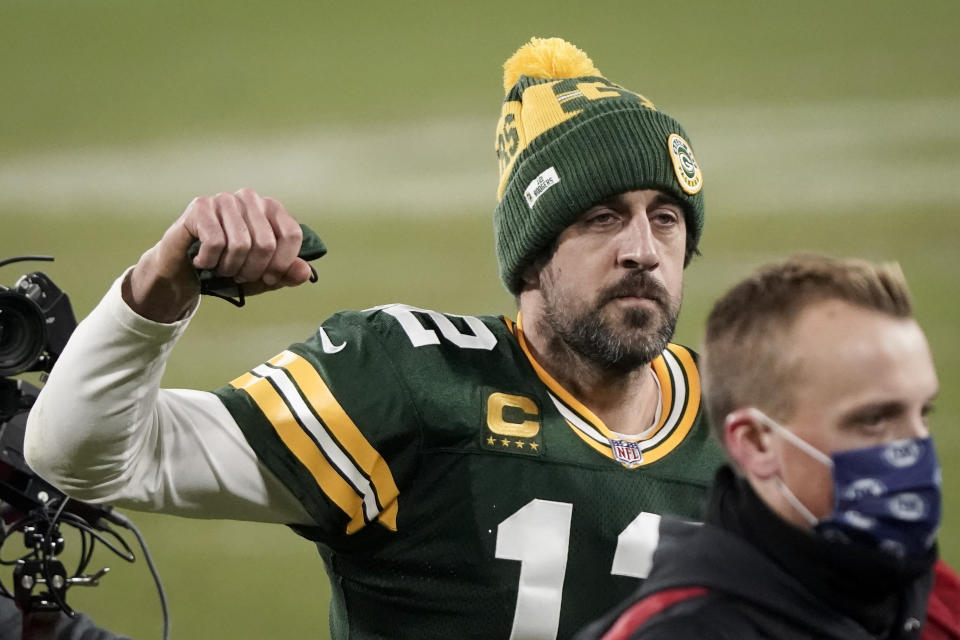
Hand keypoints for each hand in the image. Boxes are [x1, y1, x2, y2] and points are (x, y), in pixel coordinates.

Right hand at [123, 188, 313, 322]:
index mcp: (271, 209)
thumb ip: (286, 274)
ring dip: (229, 268)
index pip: (292, 234)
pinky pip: (215, 242)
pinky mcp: (200, 206)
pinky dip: (209, 261)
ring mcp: (224, 199)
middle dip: (253, 270)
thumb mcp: (262, 278)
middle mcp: (250, 198)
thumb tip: (305, 272)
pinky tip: (202, 261)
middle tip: (238, 276)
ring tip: (220, 268)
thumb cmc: (227, 270)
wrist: (183, 271)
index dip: (282, 263)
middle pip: (266, 243)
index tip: (269, 277)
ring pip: (241, 244)